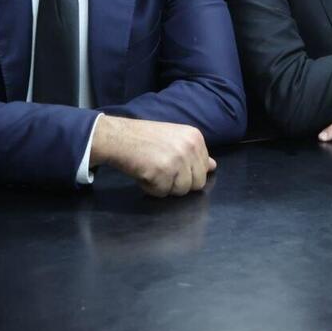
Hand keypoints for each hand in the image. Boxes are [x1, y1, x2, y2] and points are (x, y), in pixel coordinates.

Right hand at [90, 116, 215, 196]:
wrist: (119, 137)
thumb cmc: (145, 138)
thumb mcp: (175, 138)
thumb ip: (194, 154)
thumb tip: (212, 166)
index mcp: (195, 137)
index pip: (204, 169)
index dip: (186, 171)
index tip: (171, 162)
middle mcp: (189, 147)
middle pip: (197, 183)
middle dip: (179, 182)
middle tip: (162, 169)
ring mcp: (177, 160)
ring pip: (181, 191)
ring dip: (165, 186)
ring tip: (153, 169)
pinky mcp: (162, 173)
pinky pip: (162, 193)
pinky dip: (151, 188)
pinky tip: (144, 173)